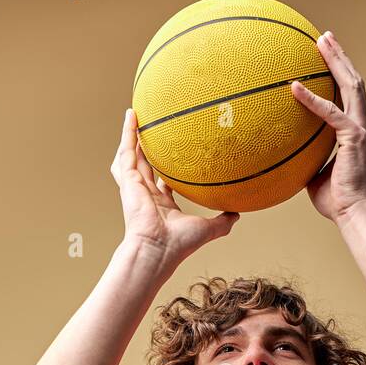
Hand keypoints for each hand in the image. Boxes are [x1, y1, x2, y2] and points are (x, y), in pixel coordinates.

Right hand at [111, 108, 239, 264]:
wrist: (158, 249)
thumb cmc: (179, 244)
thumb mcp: (207, 229)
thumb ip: (223, 221)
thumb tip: (238, 213)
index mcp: (161, 205)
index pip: (161, 183)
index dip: (166, 170)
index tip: (173, 156)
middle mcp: (146, 194)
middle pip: (144, 165)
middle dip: (146, 149)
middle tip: (151, 130)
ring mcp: (135, 187)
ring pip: (131, 155)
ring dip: (132, 136)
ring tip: (135, 115)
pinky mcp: (128, 180)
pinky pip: (127, 151)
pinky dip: (127, 132)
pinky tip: (132, 114)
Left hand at [290, 31, 365, 224]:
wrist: (352, 214)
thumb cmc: (335, 201)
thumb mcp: (314, 175)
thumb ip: (306, 158)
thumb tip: (285, 154)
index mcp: (354, 133)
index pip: (348, 96)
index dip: (339, 74)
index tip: (326, 57)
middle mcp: (361, 126)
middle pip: (352, 81)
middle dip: (339, 57)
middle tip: (325, 38)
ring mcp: (360, 130)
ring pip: (350, 86)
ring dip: (335, 62)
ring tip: (322, 42)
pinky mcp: (354, 138)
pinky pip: (330, 113)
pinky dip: (312, 100)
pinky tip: (295, 88)